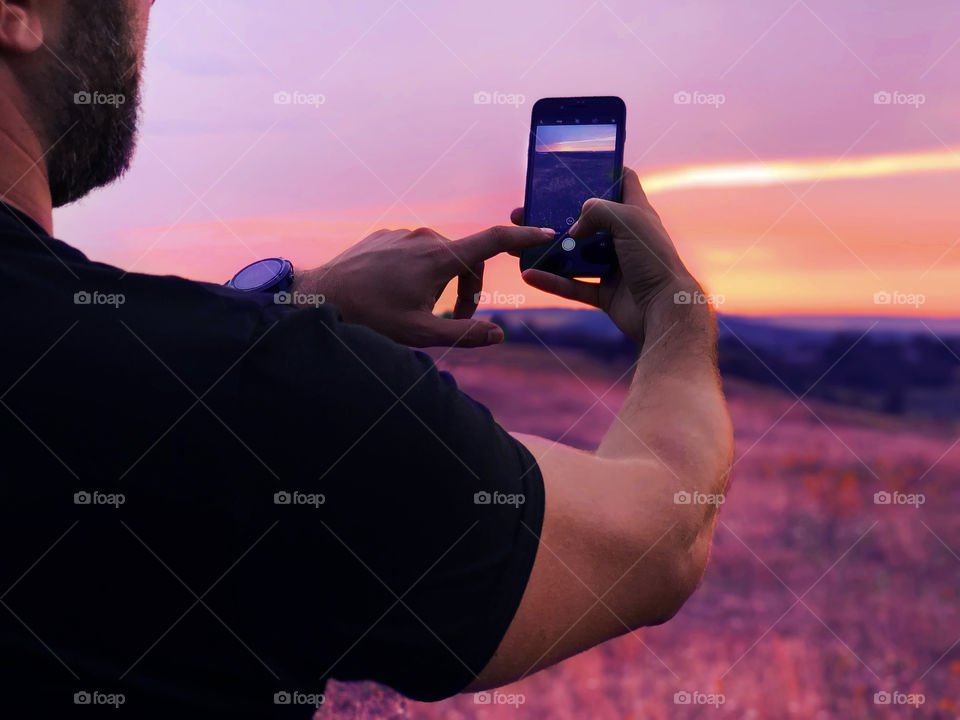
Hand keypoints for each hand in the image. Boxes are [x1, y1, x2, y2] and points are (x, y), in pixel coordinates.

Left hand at [293, 225, 555, 347]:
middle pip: (467, 258)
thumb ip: (464, 334)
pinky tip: (397, 294)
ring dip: (442, 282)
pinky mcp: (386, 235)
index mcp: (439, 257)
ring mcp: (403, 233)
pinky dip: (420, 271)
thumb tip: (499, 335)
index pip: (493, 240)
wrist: (320, 296)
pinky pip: (416, 251)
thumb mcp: (421, 334)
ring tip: (420, 309)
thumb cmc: (371, 318)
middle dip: (468, 288)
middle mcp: (424, 238)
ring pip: (440, 256)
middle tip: (452, 320)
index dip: (523, 236)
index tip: (544, 233)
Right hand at [510, 168, 699, 343]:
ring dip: (547, 249)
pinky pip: (572, 286)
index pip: (623, 182)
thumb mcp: (628, 220)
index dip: (604, 170)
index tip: (576, 166)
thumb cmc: (653, 260)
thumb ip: (597, 211)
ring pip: (574, 255)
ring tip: (519, 241)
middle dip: (557, 214)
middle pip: (587, 220)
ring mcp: (614, 267)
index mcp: (637, 214)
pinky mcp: (605, 293)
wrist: (664, 311)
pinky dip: (551, 281)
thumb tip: (573, 229)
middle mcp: (625, 238)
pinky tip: (528, 274)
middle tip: (529, 209)